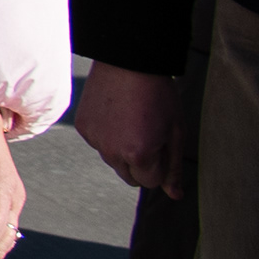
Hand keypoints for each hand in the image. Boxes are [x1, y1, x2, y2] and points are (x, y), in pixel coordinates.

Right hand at [68, 62, 185, 198]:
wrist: (128, 62)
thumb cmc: (158, 94)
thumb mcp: (175, 132)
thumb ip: (174, 168)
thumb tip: (175, 195)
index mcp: (139, 156)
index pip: (150, 182)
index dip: (160, 165)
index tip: (162, 144)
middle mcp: (112, 153)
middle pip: (130, 177)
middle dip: (141, 163)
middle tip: (149, 134)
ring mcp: (95, 140)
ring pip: (113, 161)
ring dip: (123, 150)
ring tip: (132, 121)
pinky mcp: (83, 127)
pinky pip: (99, 143)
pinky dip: (108, 135)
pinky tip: (116, 114)